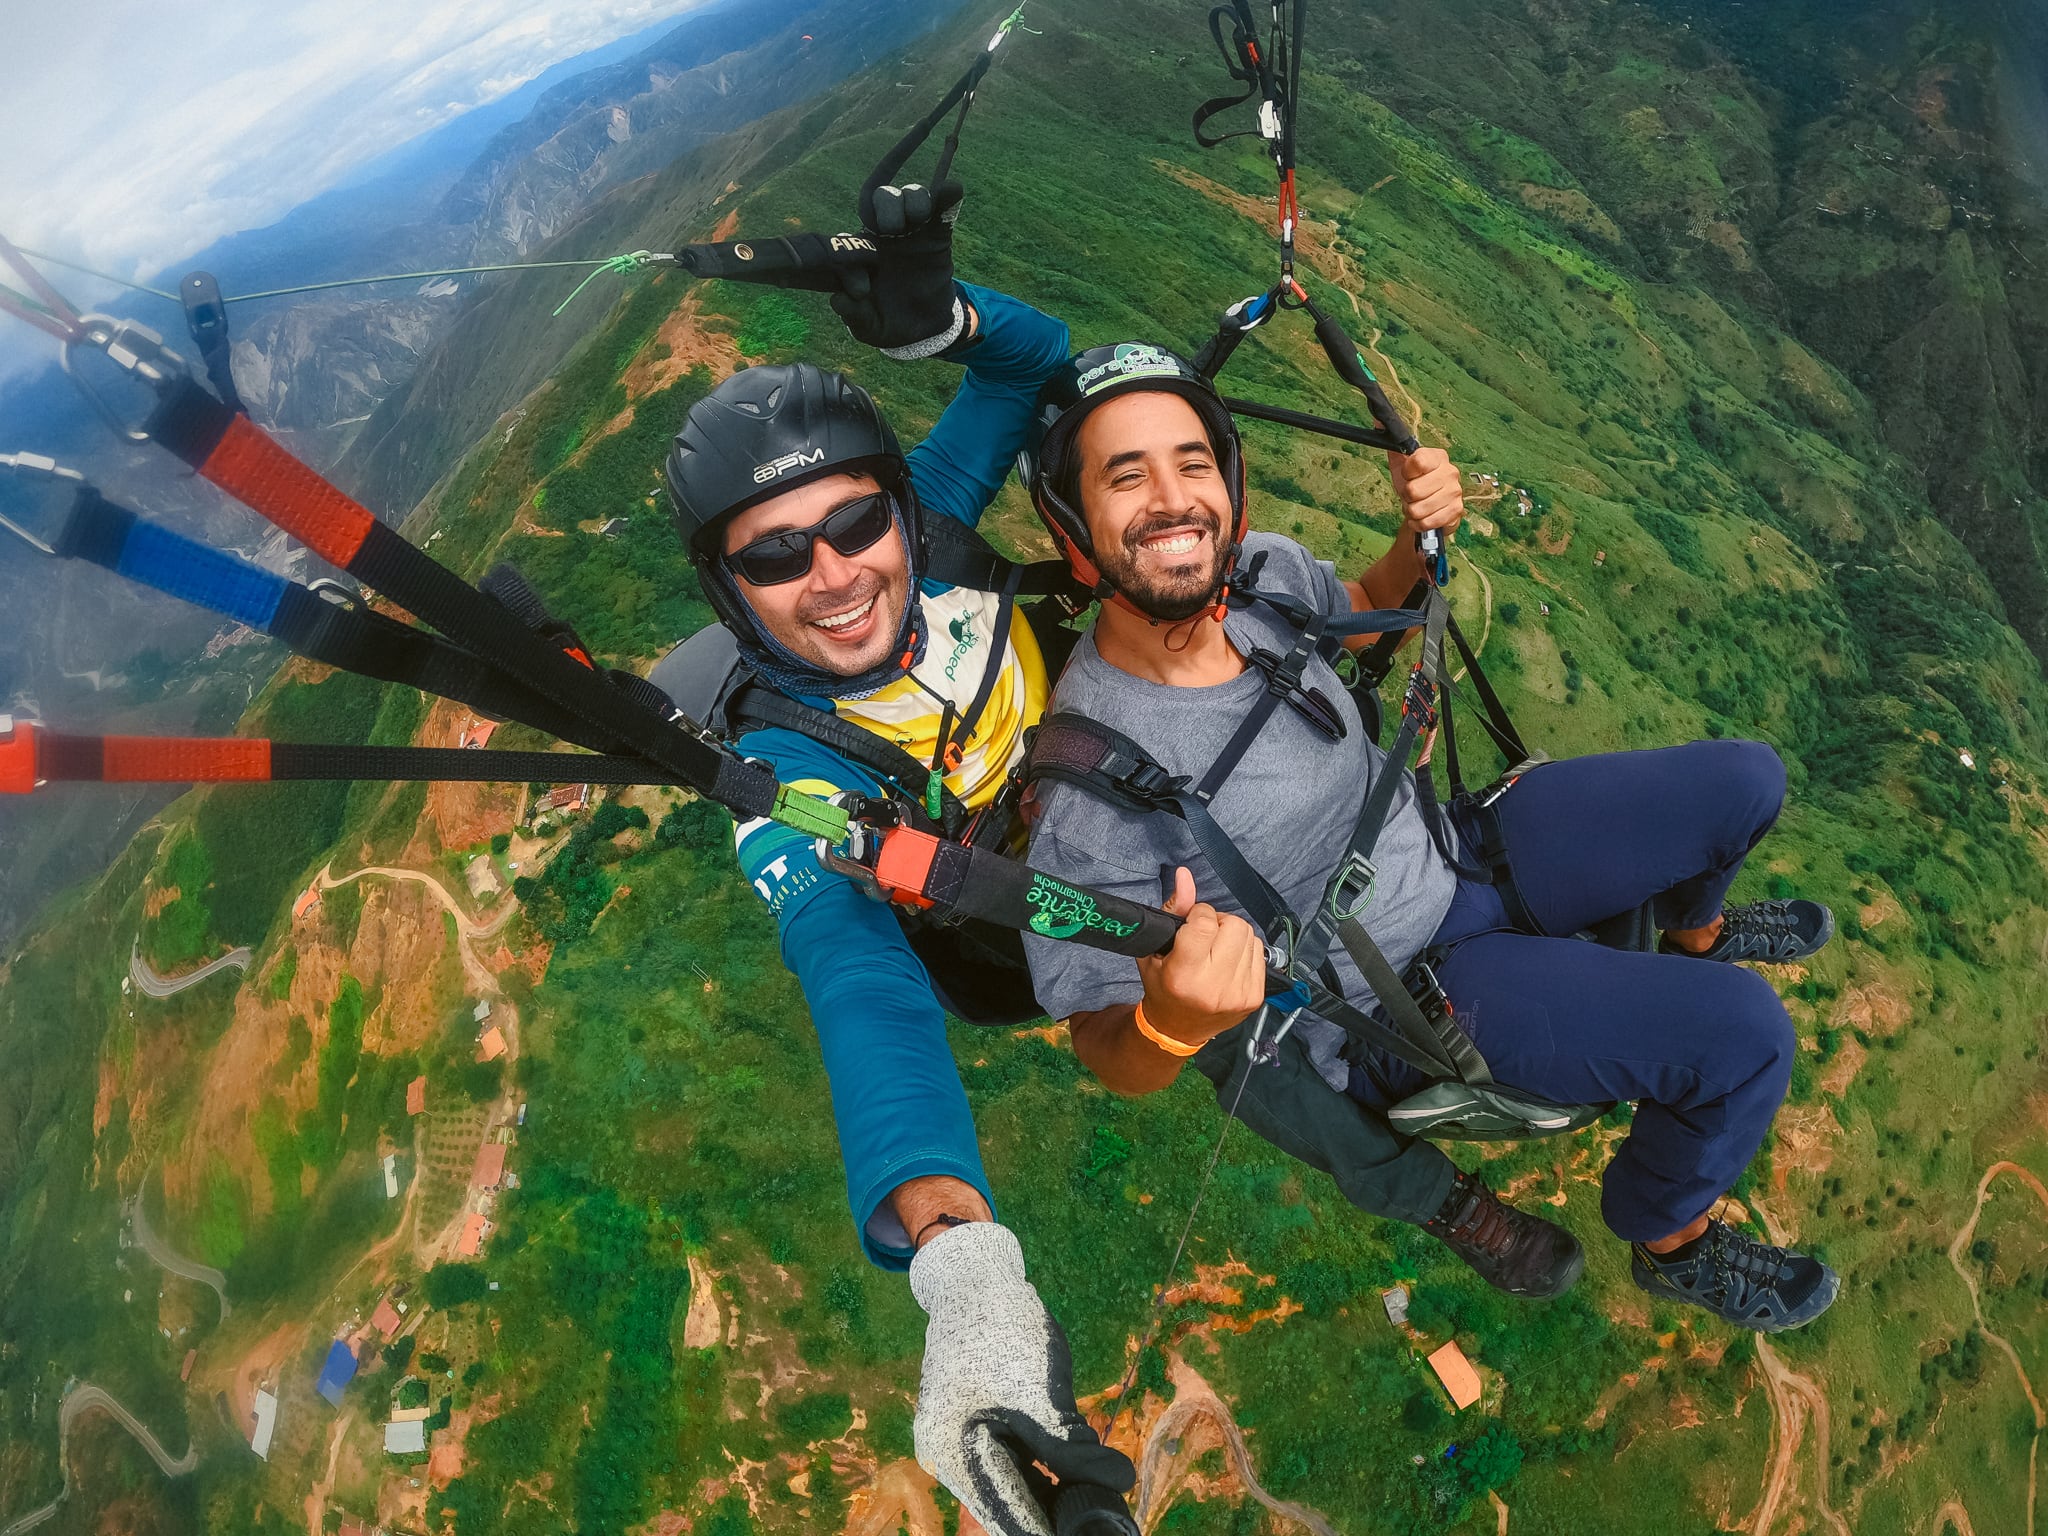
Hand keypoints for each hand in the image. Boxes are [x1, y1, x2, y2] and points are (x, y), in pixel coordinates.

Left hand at [831, 180, 967, 356]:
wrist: (927, 329)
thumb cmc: (891, 322)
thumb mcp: (870, 327)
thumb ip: (854, 314)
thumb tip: (839, 299)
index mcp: (862, 253)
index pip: (852, 234)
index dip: (852, 244)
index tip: (863, 271)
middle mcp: (885, 235)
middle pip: (882, 199)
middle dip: (886, 206)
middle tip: (891, 229)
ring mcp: (913, 232)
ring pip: (910, 196)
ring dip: (912, 200)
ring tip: (918, 218)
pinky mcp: (939, 235)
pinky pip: (944, 209)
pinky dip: (948, 195)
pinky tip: (952, 189)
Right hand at [911, 1223, 1136, 1535]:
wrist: (975, 1277)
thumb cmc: (1001, 1330)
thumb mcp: (1040, 1395)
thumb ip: (1073, 1449)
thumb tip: (1122, 1485)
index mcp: (954, 1456)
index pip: (1010, 1514)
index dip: (1052, 1529)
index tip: (1094, 1534)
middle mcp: (952, 1457)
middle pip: (1013, 1503)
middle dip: (1059, 1512)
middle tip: (1107, 1521)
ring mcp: (965, 1442)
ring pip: (1019, 1483)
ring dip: (1059, 1492)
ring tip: (1104, 1503)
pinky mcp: (983, 1427)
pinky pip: (1019, 1459)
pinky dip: (1051, 1468)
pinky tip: (1088, 1476)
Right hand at [1133, 867, 1265, 1047]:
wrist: (1177, 1030)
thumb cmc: (1162, 986)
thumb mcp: (1155, 949)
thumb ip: (1173, 909)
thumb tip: (1185, 874)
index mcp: (1184, 975)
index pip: (1204, 923)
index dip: (1198, 914)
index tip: (1191, 923)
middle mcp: (1214, 986)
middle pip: (1234, 925)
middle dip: (1219, 923)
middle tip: (1206, 936)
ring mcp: (1238, 993)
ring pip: (1250, 936)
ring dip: (1233, 936)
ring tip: (1216, 950)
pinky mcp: (1255, 998)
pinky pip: (1259, 953)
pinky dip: (1244, 951)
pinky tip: (1228, 962)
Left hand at [1388, 445, 1464, 539]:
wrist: (1429, 508)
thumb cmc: (1414, 483)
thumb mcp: (1400, 464)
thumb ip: (1392, 445)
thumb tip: (1378, 421)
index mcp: (1437, 457)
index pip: (1417, 461)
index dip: (1406, 473)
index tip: (1407, 475)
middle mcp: (1450, 472)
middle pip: (1414, 490)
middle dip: (1407, 496)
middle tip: (1411, 495)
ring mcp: (1455, 492)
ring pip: (1418, 509)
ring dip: (1412, 511)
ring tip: (1417, 505)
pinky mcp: (1456, 511)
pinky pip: (1426, 522)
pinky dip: (1419, 523)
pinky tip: (1422, 516)